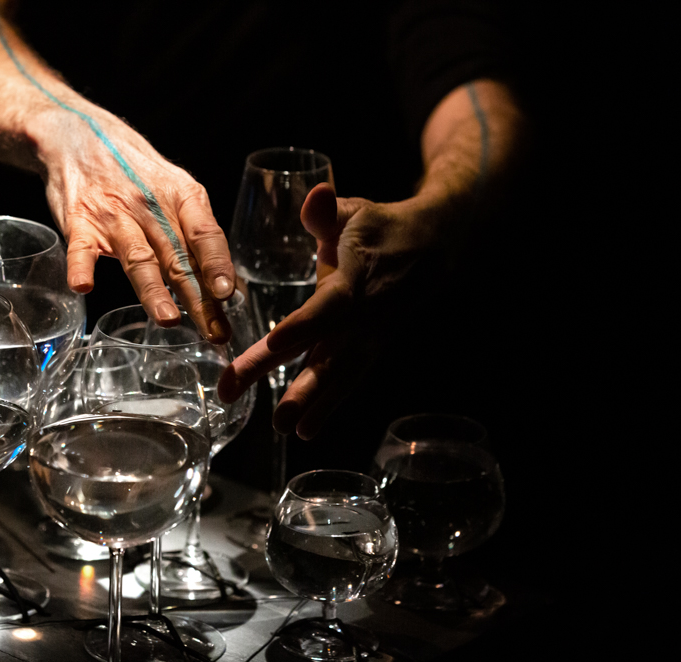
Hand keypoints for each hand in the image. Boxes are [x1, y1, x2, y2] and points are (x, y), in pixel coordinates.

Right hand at [38, 105, 234, 342]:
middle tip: (215, 333)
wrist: (80, 135)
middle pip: (178, 258)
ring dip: (153, 290)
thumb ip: (195, 234)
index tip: (228, 294)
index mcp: (182, 196)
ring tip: (168, 319)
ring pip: (138, 257)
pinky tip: (84, 285)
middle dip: (198, 299)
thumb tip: (225, 287)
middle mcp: (151, 205)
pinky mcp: (79, 222)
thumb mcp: (174, 191)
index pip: (206, 233)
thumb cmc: (136, 172)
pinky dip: (80, 266)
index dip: (218, 264)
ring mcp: (114, 214)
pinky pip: (80, 247)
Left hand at [218, 183, 435, 438]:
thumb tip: (315, 194)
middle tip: (265, 410)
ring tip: (284, 430)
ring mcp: (371, 338)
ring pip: (340, 376)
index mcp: (356, 280)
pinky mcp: (371, 350)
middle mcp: (365, 317)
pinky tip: (304, 430)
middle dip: (295, 384)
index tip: (273, 345)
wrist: (433, 248)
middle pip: (327, 354)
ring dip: (313, 404)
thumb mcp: (354, 211)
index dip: (303, 326)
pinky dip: (328, 406)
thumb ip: (326, 211)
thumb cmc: (380, 227)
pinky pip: (348, 381)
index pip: (328, 307)